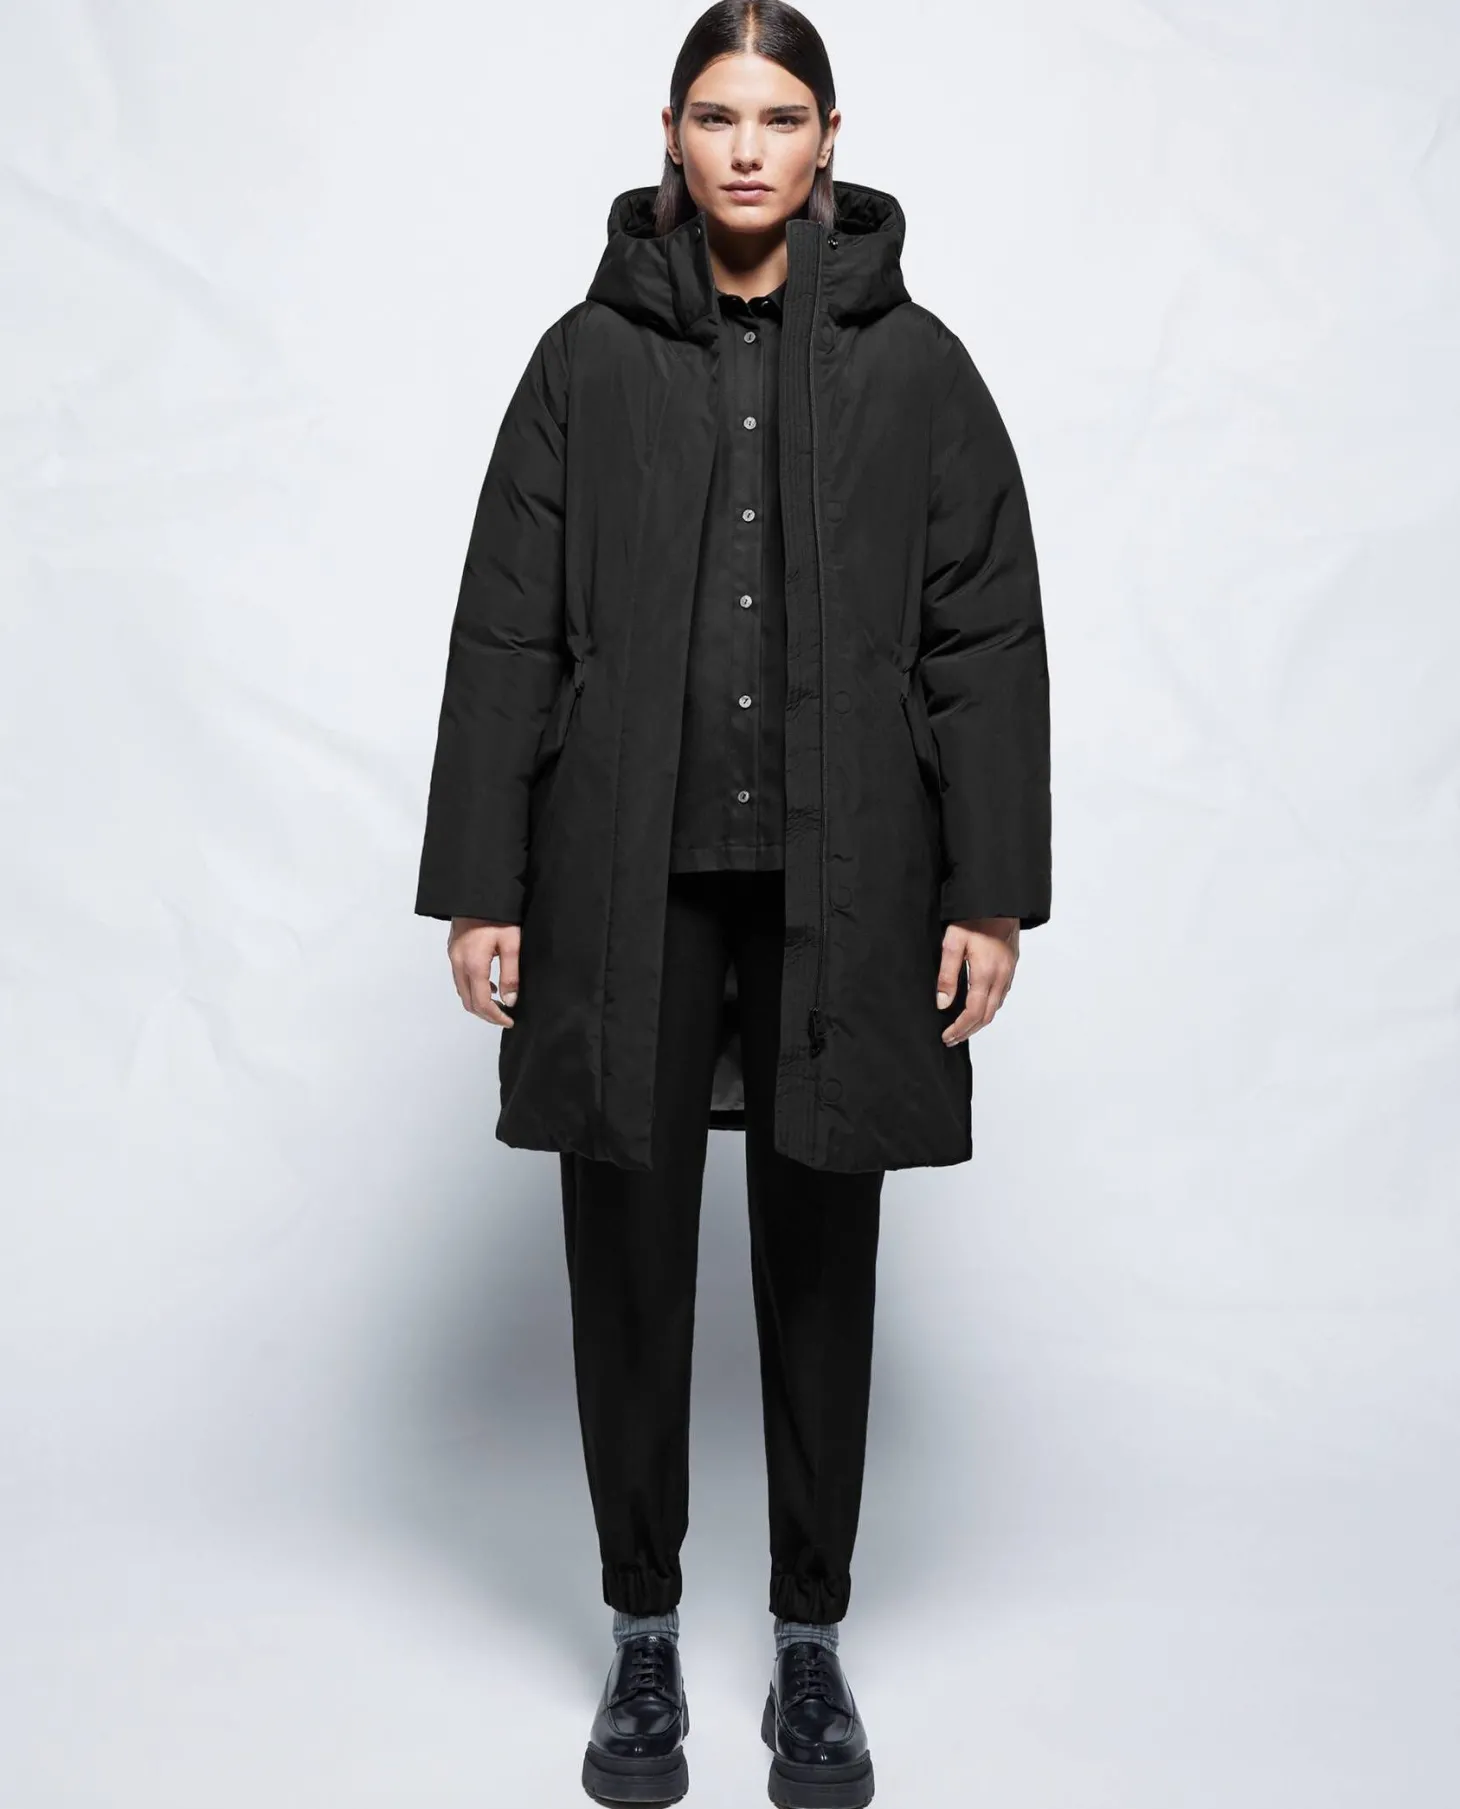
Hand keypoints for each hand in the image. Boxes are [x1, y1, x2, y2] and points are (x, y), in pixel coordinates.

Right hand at [448, 917, 520, 1025]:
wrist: (477, 891)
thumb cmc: (498, 915)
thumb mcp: (512, 944)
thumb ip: (511, 974)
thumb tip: (510, 1000)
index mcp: (473, 964)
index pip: (481, 1002)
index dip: (495, 1016)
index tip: (510, 1020)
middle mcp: (458, 963)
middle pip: (468, 1001)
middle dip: (486, 1014)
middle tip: (504, 1017)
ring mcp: (453, 956)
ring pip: (462, 990)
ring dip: (478, 1002)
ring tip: (499, 1003)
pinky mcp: (453, 949)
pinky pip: (459, 978)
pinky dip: (472, 988)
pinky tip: (488, 985)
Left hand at [935, 916, 1019, 1043]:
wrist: (1000, 900)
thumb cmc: (974, 918)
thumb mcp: (953, 943)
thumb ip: (947, 975)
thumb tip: (942, 1003)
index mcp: (986, 974)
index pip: (973, 1013)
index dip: (959, 1028)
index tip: (946, 1036)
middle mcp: (1001, 977)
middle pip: (986, 1016)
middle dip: (968, 1031)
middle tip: (951, 1038)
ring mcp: (1009, 973)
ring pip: (996, 1007)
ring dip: (979, 1021)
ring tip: (962, 1028)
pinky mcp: (1011, 966)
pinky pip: (1001, 995)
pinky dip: (988, 1008)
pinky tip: (977, 1007)